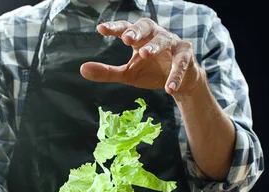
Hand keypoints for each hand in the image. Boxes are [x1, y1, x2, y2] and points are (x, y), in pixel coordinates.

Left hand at [80, 18, 203, 95]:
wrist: (180, 82)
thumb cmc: (151, 72)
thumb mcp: (127, 74)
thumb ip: (107, 71)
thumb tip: (82, 69)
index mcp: (140, 37)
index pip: (126, 28)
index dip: (115, 27)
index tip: (101, 29)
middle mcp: (156, 35)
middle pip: (146, 26)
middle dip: (136, 31)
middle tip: (126, 39)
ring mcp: (172, 43)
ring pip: (164, 40)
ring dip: (154, 47)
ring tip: (144, 54)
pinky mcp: (186, 56)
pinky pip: (181, 63)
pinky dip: (175, 75)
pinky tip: (169, 88)